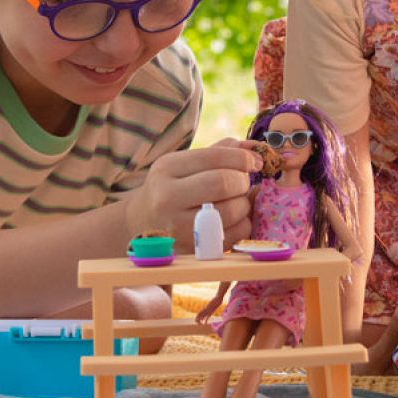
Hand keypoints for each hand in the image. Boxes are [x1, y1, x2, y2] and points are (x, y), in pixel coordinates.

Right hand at [124, 140, 255, 247]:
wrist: (141, 224)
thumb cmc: (171, 188)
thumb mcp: (184, 164)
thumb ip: (219, 152)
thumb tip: (255, 148)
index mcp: (167, 168)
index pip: (214, 158)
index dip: (242, 158)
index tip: (254, 162)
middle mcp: (167, 197)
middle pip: (223, 183)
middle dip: (243, 181)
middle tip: (242, 183)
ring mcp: (178, 227)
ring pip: (232, 210)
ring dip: (244, 203)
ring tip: (236, 200)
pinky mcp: (193, 249)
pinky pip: (236, 234)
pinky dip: (244, 223)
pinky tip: (233, 218)